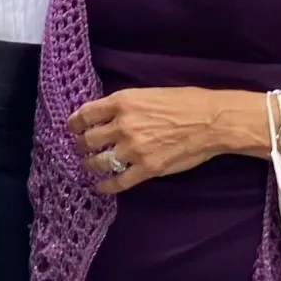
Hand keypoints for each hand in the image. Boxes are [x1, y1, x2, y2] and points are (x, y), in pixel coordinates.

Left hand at [68, 87, 221, 193]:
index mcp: (122, 102)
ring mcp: (134, 149)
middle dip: (80, 144)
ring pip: (99, 162)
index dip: (74, 122)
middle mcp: (123, 125)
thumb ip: (124, 105)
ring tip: (87, 166)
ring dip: (89, 165)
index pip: (86, 113)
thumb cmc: (181, 102)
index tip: (71, 127)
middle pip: (88, 139)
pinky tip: (101, 187)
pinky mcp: (147, 169)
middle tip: (79, 148)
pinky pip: (118, 182)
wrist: (209, 121)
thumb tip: (105, 115)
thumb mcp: (146, 93)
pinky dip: (106, 186)